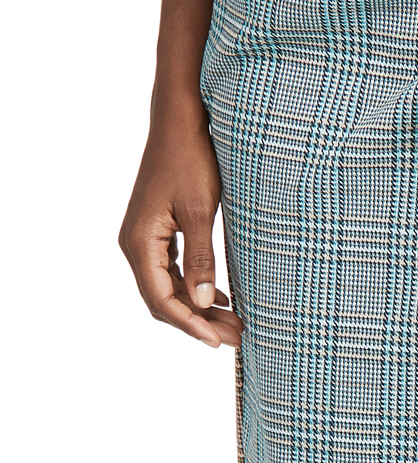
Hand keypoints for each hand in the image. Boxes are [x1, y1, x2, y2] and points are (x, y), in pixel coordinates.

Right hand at [119, 100, 241, 349]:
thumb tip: (202, 303)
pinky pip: (171, 271)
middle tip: (237, 337)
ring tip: (235, 322)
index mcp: (140, 241)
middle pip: (163, 299)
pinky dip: (194, 287)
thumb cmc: (191, 159)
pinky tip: (219, 297)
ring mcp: (144, 237)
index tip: (219, 342)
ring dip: (198, 307)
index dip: (190, 326)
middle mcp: (135, 243)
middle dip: (198, 322)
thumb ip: (201, 258)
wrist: (181, 120)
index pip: (161, 300)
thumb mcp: (201, 211)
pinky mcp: (157, 231)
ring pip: (168, 287)